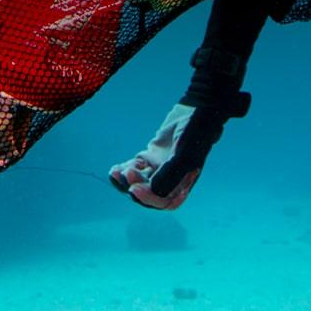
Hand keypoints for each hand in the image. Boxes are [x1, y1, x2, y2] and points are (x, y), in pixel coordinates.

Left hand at [108, 94, 248, 209]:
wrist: (195, 109)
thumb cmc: (194, 132)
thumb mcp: (185, 153)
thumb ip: (171, 173)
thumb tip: (153, 190)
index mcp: (184, 183)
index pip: (164, 201)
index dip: (148, 198)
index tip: (134, 189)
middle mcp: (172, 179)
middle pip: (149, 193)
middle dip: (136, 187)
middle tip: (128, 174)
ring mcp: (160, 168)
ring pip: (140, 181)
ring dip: (127, 180)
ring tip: (117, 172)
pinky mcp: (151, 156)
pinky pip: (136, 168)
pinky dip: (125, 170)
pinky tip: (115, 169)